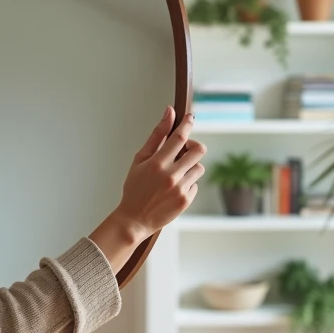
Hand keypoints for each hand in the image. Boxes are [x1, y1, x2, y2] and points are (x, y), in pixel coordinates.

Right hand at [115, 106, 204, 238]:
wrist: (134, 219)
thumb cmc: (134, 188)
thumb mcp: (140, 160)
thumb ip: (156, 136)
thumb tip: (169, 113)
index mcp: (157, 163)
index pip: (179, 137)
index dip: (187, 123)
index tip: (190, 117)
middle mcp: (171, 175)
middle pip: (198, 150)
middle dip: (193, 146)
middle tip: (183, 150)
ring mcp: (181, 189)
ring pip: (199, 167)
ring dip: (190, 166)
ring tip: (175, 173)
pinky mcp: (186, 200)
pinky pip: (195, 183)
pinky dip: (187, 182)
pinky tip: (172, 188)